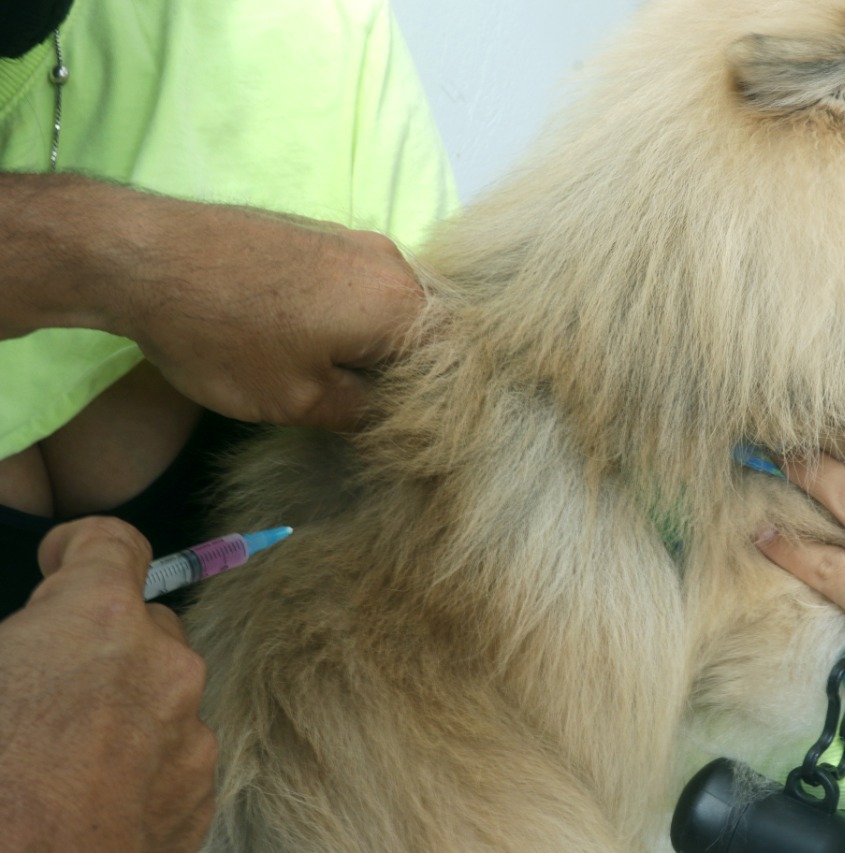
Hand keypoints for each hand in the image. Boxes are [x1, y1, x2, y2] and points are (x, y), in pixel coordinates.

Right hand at [0, 517, 215, 851]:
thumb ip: (22, 639)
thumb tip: (30, 648)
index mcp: (99, 620)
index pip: (114, 542)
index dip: (81, 547)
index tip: (59, 565)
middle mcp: (165, 663)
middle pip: (144, 625)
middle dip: (102, 643)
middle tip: (46, 686)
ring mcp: (190, 731)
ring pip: (163, 693)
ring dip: (124, 706)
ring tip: (62, 757)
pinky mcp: (200, 792)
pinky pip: (173, 753)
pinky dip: (141, 762)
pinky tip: (89, 796)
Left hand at [1, 174, 426, 431]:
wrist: (144, 255)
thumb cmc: (225, 334)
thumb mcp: (297, 400)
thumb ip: (360, 414)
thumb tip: (387, 420)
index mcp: (403, 305)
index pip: (449, 368)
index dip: (426, 408)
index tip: (394, 435)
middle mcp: (392, 262)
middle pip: (420, 334)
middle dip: (397, 375)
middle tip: (361, 415)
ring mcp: (354, 241)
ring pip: (385, 310)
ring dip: (366, 347)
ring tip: (329, 382)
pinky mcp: (319, 233)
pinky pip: (354, 287)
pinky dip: (343, 319)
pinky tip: (306, 343)